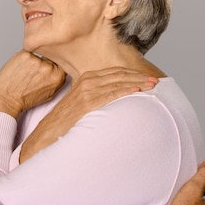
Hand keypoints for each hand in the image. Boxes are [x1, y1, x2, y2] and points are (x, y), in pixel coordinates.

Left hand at [0, 51, 65, 117]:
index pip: (62, 62)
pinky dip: (22, 58)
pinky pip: (26, 52)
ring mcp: (36, 59)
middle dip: (43, 62)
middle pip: (49, 57)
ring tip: (24, 72)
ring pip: (37, 54)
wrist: (7, 99)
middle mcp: (48, 67)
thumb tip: (62, 67)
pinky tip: (18, 68)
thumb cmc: (25, 98)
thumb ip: (57, 80)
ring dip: (31, 60)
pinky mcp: (24, 54)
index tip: (49, 65)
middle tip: (33, 72)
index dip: (56, 62)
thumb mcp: (49, 94)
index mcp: (57, 77)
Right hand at [19, 66, 157, 162]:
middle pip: (119, 75)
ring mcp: (86, 91)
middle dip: (138, 77)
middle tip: (156, 81)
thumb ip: (97, 97)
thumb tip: (115, 100)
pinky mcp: (86, 103)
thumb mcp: (82, 104)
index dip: (133, 74)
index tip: (147, 77)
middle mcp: (86, 81)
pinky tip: (136, 92)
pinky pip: (110, 94)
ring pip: (117, 82)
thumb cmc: (65, 121)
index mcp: (86, 79)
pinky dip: (125, 91)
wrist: (47, 132)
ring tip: (152, 86)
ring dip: (136, 83)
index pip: (115, 72)